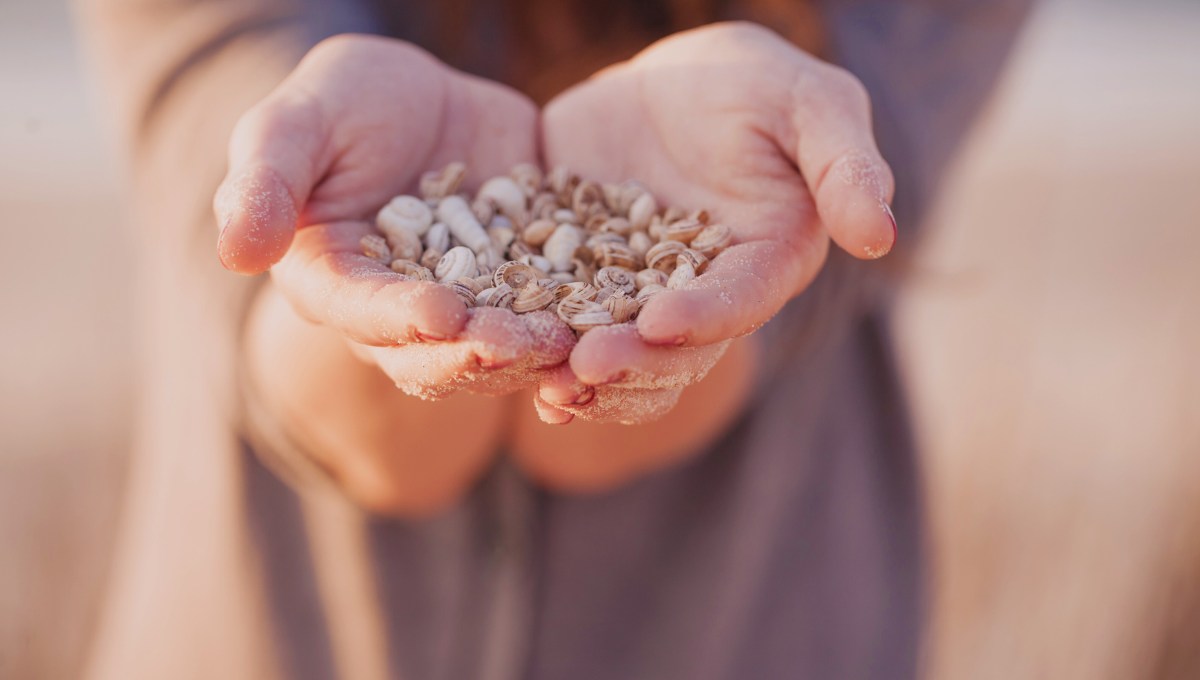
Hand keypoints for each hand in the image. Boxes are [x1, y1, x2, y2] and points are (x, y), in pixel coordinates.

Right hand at [217, 35, 572, 401]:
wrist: (421, 97)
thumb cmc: (342, 102)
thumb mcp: (298, 121)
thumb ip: (267, 179)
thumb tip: (235, 252)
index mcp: (334, 282)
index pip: (360, 311)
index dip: (398, 318)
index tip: (441, 313)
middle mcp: (399, 312)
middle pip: (433, 351)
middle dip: (478, 353)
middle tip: (523, 344)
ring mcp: (466, 307)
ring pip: (497, 348)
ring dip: (534, 352)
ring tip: (576, 339)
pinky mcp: (521, 288)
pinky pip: (551, 315)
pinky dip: (580, 323)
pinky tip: (617, 320)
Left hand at [535, 22, 895, 422]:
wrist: (670, 80)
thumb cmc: (753, 82)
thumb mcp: (807, 103)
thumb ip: (844, 165)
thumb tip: (881, 237)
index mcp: (766, 261)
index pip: (741, 301)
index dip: (705, 316)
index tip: (659, 322)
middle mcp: (706, 294)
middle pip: (675, 348)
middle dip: (631, 363)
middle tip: (580, 370)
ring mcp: (642, 295)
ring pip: (619, 353)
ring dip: (583, 376)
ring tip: (542, 386)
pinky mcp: (584, 282)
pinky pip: (563, 323)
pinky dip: (539, 346)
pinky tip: (502, 360)